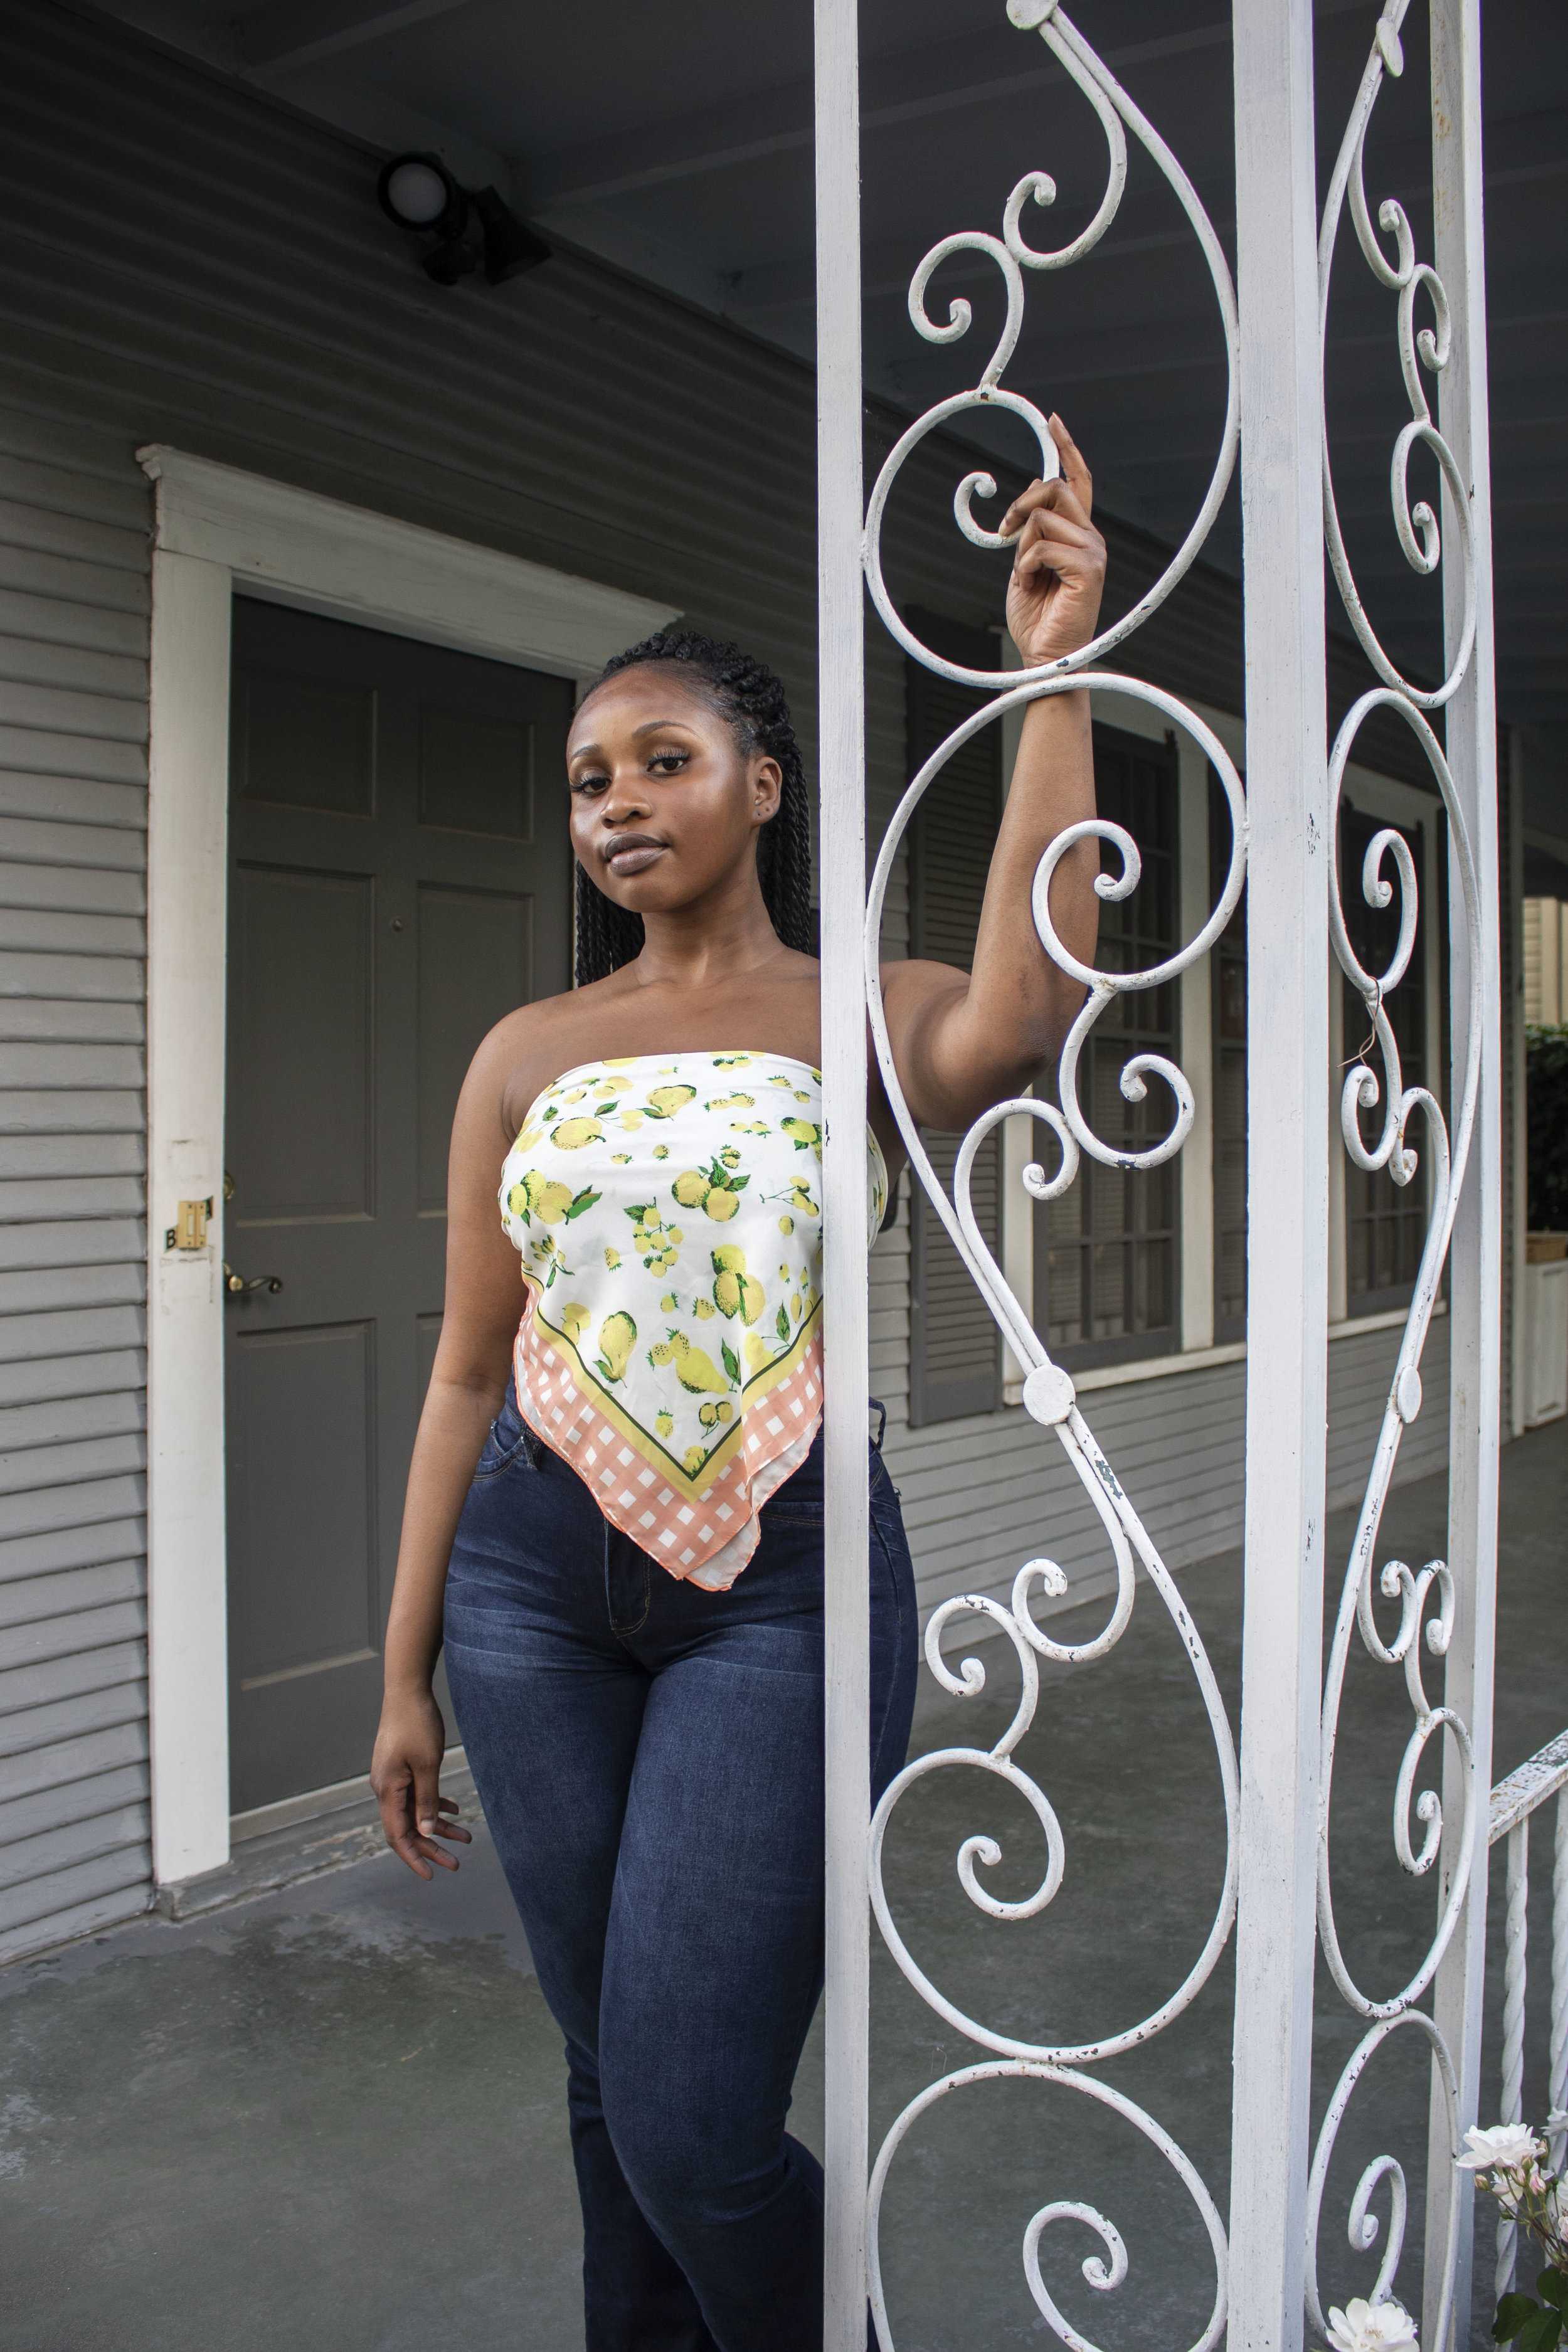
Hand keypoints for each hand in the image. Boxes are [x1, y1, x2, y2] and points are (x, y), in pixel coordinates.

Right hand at [370, 1688, 471, 1878]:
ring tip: (467, 1837)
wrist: (407, 1690)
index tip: (431, 1875)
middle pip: (407, 1827)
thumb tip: (426, 1833)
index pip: (398, 1836)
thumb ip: (427, 1801)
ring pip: (414, 1811)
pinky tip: (455, 1810)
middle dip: (432, 1847)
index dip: (414, 1857)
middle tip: (456, 1863)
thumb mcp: (427, 1765)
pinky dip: (434, 1804)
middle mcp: (385, 1788)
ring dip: (438, 1826)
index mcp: (387, 1790)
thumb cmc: (417, 1724)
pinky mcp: (400, 1766)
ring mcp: (392, 1777)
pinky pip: (416, 1794)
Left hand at [1001, 416, 1105, 669]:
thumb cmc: (1036, 617)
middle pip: (1056, 488)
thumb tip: (1029, 498)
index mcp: (1079, 534)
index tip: (1054, 421)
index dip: (1067, 449)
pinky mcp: (1089, 569)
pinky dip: (1025, 565)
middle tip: (1004, 531)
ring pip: (1044, 517)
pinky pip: (1042, 545)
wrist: (1044, 657)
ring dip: (1021, 546)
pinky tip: (1032, 585)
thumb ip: (1030, 531)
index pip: (1078, 481)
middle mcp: (1092, 538)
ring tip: (1027, 577)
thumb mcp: (1025, 563)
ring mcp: (1094, 552)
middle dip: (1022, 503)